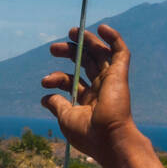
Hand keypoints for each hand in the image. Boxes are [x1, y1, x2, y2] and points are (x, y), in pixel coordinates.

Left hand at [40, 23, 138, 163]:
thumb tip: (45, 97)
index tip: (45, 82)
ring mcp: (111, 80)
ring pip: (100, 54)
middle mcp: (100, 88)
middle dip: (70, 52)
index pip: (71, 81)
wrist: (109, 139)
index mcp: (88, 100)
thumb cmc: (88, 133)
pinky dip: (114, 39)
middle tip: (54, 48)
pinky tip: (102, 28)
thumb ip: (57, 105)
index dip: (57, 77)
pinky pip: (121, 52)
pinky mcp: (120, 74)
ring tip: (73, 32)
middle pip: (85, 63)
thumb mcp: (66, 118)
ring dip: (88, 41)